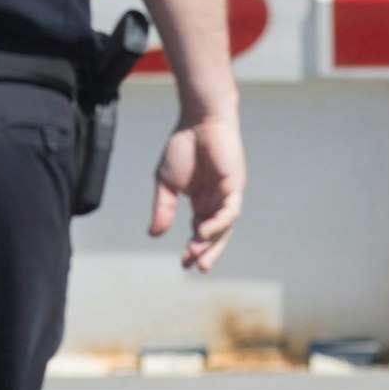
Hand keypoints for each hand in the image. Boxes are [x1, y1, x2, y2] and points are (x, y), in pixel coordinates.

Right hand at [148, 113, 245, 271]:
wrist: (198, 121)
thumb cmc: (182, 147)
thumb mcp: (166, 183)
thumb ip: (163, 208)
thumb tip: (154, 234)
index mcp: (200, 201)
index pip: (199, 231)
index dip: (193, 248)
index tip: (182, 264)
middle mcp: (216, 201)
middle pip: (215, 234)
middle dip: (207, 252)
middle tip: (197, 268)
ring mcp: (227, 195)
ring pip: (223, 226)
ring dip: (211, 242)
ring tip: (198, 255)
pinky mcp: (234, 186)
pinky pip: (229, 211)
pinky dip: (217, 223)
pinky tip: (201, 231)